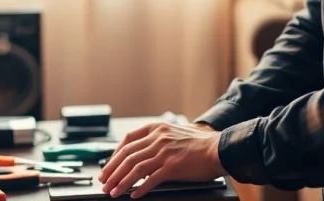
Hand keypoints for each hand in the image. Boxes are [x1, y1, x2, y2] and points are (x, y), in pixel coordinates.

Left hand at [97, 122, 223, 197]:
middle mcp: (158, 138)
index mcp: (157, 128)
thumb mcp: (174, 133)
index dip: (114, 154)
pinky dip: (140, 188)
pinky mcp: (172, 166)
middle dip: (112, 171)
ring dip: (121, 182)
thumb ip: (157, 141)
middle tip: (104, 182)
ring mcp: (164, 152)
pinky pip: (150, 179)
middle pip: (127, 155)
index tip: (108, 166)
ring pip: (135, 168)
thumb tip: (140, 156)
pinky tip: (133, 195)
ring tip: (113, 192)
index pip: (127, 140)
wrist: (218, 149)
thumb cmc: (199, 144)